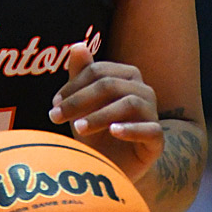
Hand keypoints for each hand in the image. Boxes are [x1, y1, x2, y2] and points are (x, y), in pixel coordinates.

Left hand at [49, 43, 163, 182]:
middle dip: (79, 100)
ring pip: (129, 104)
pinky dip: (130, 129)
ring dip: (100, 115)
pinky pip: (150, 129)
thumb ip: (80, 74)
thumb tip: (77, 45)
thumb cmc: (96, 129)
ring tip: (78, 128)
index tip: (54, 104)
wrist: (114, 166)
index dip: (73, 86)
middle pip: (110, 85)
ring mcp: (152, 113)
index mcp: (125, 75)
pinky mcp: (157, 139)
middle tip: (56, 117)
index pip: (98, 71)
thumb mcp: (82, 104)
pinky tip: (113, 132)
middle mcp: (142, 90)